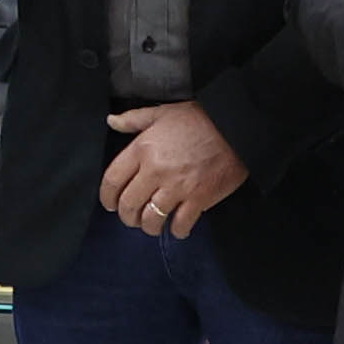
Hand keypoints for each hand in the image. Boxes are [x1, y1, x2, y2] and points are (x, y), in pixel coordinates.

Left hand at [98, 100, 248, 236]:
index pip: (112, 180)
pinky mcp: (199, 199)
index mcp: (142, 149)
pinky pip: (180, 224)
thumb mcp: (162, 113)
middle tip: (131, 218)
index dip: (107, 197)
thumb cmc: (199, 119)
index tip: (110, 204)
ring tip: (152, 225)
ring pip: (151, 219)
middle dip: (126, 216)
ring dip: (148, 227)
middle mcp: (155, 170)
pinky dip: (176, 231)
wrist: (235, 127)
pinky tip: (177, 228)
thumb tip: (111, 121)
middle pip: (129, 204)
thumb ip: (133, 119)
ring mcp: (177, 187)